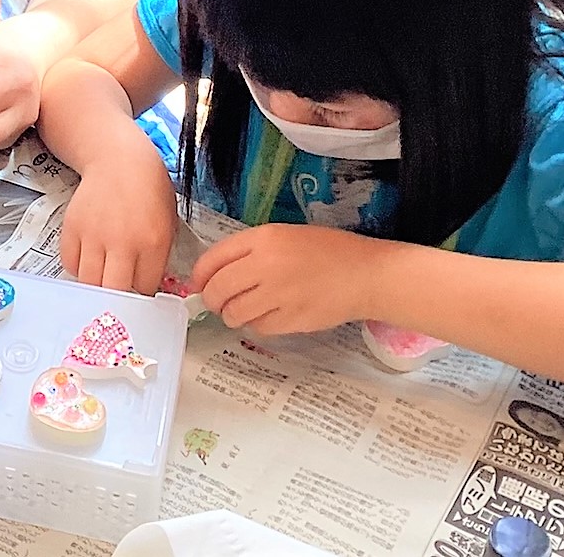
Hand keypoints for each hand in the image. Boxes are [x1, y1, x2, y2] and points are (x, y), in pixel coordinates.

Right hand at [61, 144, 176, 293]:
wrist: (119, 158)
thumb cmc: (148, 189)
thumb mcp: (168, 221)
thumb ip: (159, 256)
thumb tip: (148, 287)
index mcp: (153, 241)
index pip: (145, 289)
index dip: (143, 294)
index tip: (140, 291)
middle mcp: (122, 241)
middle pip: (114, 292)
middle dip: (118, 299)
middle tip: (120, 294)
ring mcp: (94, 234)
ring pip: (89, 283)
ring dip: (97, 285)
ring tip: (104, 276)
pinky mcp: (72, 227)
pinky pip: (71, 264)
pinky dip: (79, 267)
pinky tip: (90, 258)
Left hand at [191, 224, 380, 335]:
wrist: (366, 274)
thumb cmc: (328, 250)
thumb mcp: (285, 235)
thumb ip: (250, 251)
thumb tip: (214, 274)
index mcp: (264, 238)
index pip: (213, 259)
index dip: (199, 275)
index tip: (198, 284)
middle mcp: (267, 265)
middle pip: (218, 290)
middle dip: (212, 299)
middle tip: (217, 302)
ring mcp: (279, 295)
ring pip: (234, 313)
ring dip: (232, 315)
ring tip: (243, 309)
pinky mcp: (291, 320)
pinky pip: (258, 328)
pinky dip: (257, 324)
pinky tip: (269, 315)